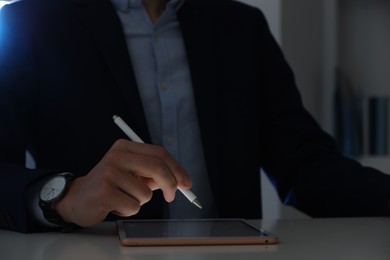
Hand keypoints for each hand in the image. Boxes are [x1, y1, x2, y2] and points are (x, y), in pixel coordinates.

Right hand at [54, 139, 191, 226]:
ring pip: (146, 192)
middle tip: (172, 197)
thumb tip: (181, 181)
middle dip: (172, 184)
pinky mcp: (105, 192)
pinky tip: (115, 206)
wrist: (78, 198)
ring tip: (124, 198)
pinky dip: (129, 210)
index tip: (187, 182)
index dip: (177, 169)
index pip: (160, 153)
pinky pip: (134, 206)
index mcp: (125, 147)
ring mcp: (109, 173)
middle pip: (158, 167)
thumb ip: (154, 174)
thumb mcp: (132, 174)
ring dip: (140, 201)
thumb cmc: (111, 185)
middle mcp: (117, 156)